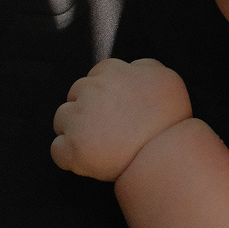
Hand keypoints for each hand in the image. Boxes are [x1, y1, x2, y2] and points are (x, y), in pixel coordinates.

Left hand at [51, 58, 192, 179]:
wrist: (165, 157)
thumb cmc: (170, 123)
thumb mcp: (168, 80)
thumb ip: (148, 67)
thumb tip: (135, 66)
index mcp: (116, 73)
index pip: (99, 72)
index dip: (104, 89)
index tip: (112, 104)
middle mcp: (95, 89)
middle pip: (76, 92)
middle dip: (86, 107)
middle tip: (104, 126)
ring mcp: (80, 117)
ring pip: (62, 118)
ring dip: (74, 129)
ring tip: (95, 144)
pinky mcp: (72, 147)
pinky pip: (57, 150)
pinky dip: (68, 156)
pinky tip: (86, 161)